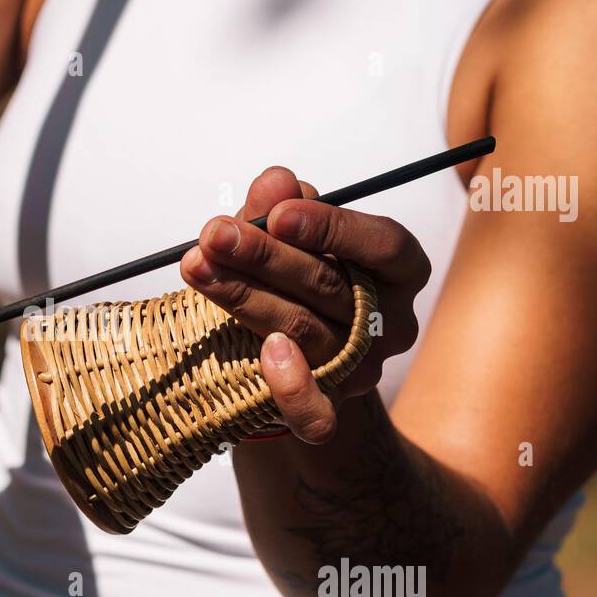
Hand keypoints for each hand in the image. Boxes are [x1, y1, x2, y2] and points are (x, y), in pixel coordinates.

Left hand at [180, 167, 429, 442]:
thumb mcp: (288, 232)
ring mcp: (361, 370)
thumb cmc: (294, 276)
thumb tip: (275, 182)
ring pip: (304, 331)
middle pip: (330, 286)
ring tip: (198, 268)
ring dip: (245, 297)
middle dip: (265, 256)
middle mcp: (389, 323)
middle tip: (215, 234)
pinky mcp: (330, 408)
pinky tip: (264, 354)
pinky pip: (317, 413)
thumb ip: (283, 206)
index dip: (332, 227)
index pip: (384, 245)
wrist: (285, 350)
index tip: (278, 213)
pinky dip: (291, 388)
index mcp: (399, 271)